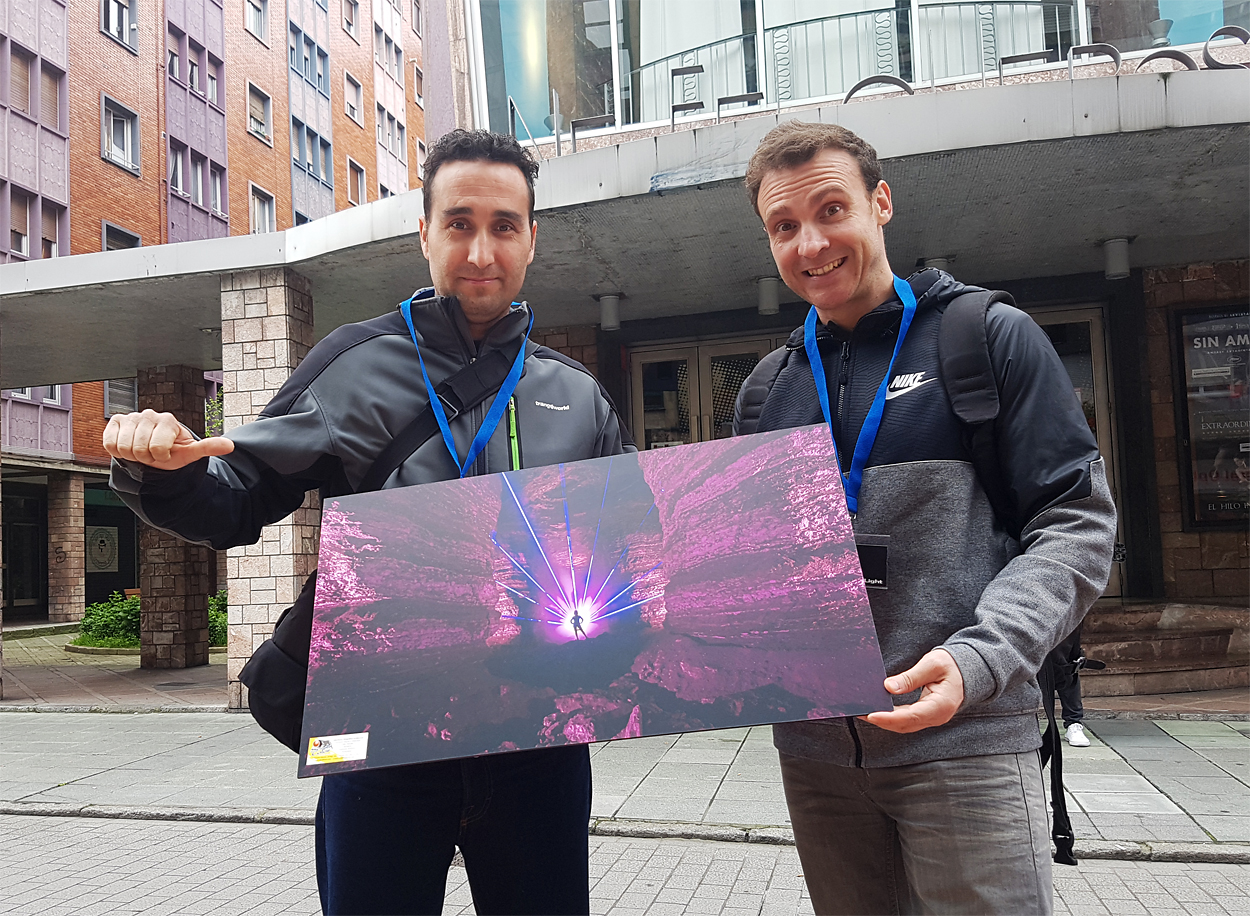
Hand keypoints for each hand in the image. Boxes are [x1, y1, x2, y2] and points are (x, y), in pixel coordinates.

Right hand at [103, 409, 233, 469]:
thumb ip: (208, 448)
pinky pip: (110, 443)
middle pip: (140, 448)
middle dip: (146, 457)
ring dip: (132, 455)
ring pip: (124, 446)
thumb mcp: (190, 452)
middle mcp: (149, 414)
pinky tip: (128, 446)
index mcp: (167, 420)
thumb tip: (230, 446)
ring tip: (142, 450)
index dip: (160, 457)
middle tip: (152, 454)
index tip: (165, 454)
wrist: (153, 450)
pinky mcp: (116, 422)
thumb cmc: (172, 451)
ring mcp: (131, 417)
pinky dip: (117, 451)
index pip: (157, 448)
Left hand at [860, 648, 964, 733]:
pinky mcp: (926, 715)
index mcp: (941, 705)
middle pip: (905, 724)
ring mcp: (932, 718)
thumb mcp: (932, 664)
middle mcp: (937, 716)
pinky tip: (878, 711)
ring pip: (905, 725)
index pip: (912, 716)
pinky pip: (907, 720)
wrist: (966, 671)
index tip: (871, 715)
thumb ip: (911, 677)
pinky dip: (891, 717)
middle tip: (860, 713)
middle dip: (882, 721)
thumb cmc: (951, 665)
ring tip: (864, 712)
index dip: (889, 717)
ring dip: (885, 721)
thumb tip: (889, 687)